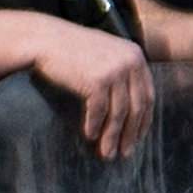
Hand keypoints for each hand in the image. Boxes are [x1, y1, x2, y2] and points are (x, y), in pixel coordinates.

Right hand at [34, 23, 153, 160]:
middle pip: (136, 107)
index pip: (147, 95)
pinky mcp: (97, 80)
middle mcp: (130, 61)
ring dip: (112, 137)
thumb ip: (122, 71)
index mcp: (135, 55)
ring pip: (119, 113)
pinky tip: (89, 136)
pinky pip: (99, 111)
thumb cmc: (72, 49)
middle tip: (125, 153)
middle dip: (130, 134)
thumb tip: (130, 108)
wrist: (46, 38)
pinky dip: (94, 126)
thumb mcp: (105, 53)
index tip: (137, 137)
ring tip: (107, 154)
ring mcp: (114, 70)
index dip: (143, 120)